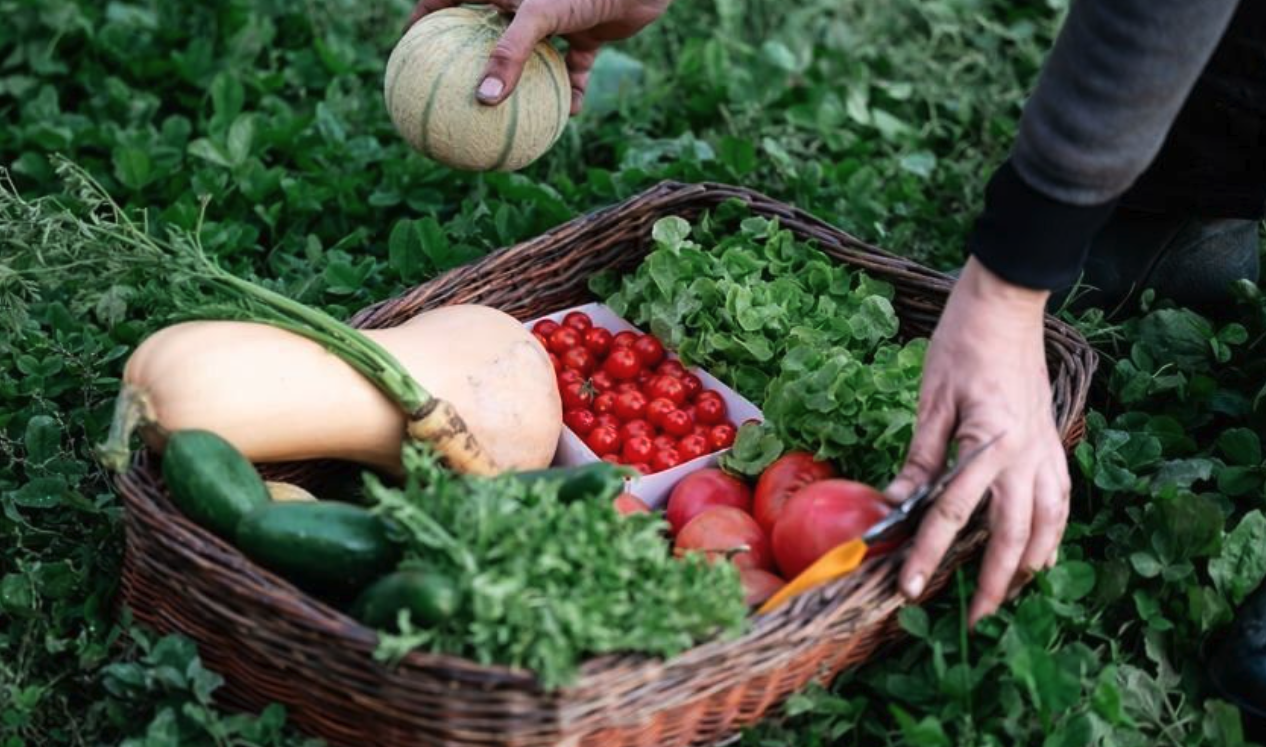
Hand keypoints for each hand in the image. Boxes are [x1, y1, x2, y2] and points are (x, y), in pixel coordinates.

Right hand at [407, 0, 670, 113]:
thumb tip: (483, 101)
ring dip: (523, 89)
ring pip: (530, 61)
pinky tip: (568, 118)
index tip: (408, 50)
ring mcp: (554, 19)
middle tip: (456, 96)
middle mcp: (523, 3)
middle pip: (488, 38)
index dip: (424, 21)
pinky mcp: (587, 34)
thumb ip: (509, 56)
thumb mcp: (538, 15)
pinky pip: (572, 71)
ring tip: (505, 121)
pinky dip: (571, 92)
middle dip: (474, 66)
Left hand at [885, 257, 1070, 627]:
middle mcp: (1024, 455)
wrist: (1008, 304)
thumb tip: (895, 504)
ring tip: (1007, 594)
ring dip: (1027, 565)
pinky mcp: (1054, 442)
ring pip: (1046, 526)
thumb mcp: (931, 400)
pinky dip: (1053, 533)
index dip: (928, 554)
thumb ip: (920, 458)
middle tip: (972, 617)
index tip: (911, 588)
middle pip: (1010, 536)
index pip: (951, 515)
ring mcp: (1046, 449)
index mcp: (988, 444)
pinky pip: (1061, 501)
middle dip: (991, 583)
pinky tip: (1042, 553)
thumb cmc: (963, 343)